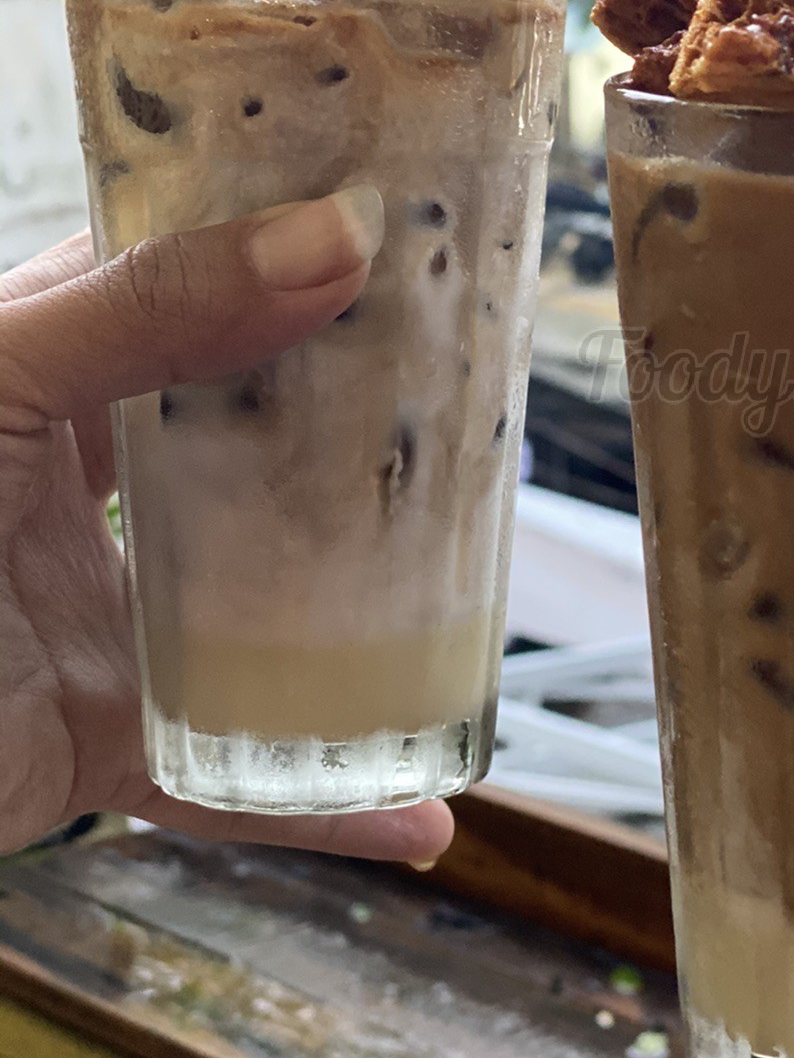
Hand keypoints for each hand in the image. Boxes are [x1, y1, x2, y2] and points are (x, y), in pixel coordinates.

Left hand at [0, 194, 451, 864]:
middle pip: (254, 451)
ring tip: (477, 605)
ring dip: (368, 622)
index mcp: (46, 373)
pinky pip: (233, 776)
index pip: (194, 289)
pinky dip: (324, 807)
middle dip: (364, 437)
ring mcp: (103, 616)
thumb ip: (142, 318)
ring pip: (265, 611)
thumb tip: (326, 240)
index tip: (414, 238)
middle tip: (485, 411)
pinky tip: (419, 819)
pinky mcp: (106, 741)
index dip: (295, 257)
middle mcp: (86, 490)